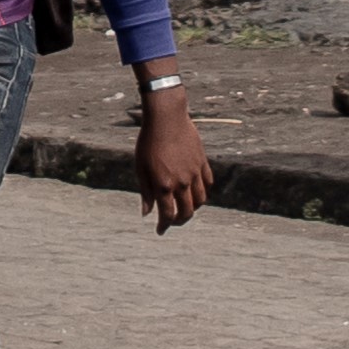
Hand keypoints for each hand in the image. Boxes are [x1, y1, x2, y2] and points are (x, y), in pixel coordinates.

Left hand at [131, 84, 214, 230]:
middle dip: (179, 221)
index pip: (167, 215)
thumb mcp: (141, 168)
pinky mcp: (202, 162)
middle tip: (173, 222)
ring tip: (185, 207)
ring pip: (201, 200)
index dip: (164, 226)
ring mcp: (194, 172)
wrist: (166, 117)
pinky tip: (195, 190)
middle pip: (186, 212)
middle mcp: (182, 182)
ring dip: (193, 208)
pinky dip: (203, 191)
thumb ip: (146, 192)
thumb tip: (147, 213)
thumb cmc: (148, 141)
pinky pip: (207, 183)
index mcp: (163, 185)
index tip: (160, 230)